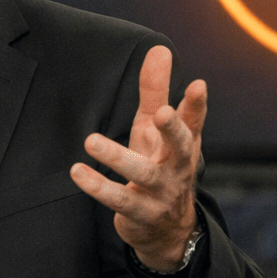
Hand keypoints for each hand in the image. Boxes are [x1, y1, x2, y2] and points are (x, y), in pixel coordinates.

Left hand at [69, 45, 205, 270]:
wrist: (166, 229)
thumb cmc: (160, 164)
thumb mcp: (155, 127)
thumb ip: (156, 90)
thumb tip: (159, 48)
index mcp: (183, 143)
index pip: (193, 121)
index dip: (196, 104)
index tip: (198, 85)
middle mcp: (177, 166)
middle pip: (180, 146)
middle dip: (172, 129)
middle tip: (160, 113)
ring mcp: (160, 192)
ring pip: (142, 174)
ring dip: (117, 158)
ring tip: (91, 141)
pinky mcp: (139, 212)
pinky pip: (119, 200)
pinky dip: (98, 186)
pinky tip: (78, 171)